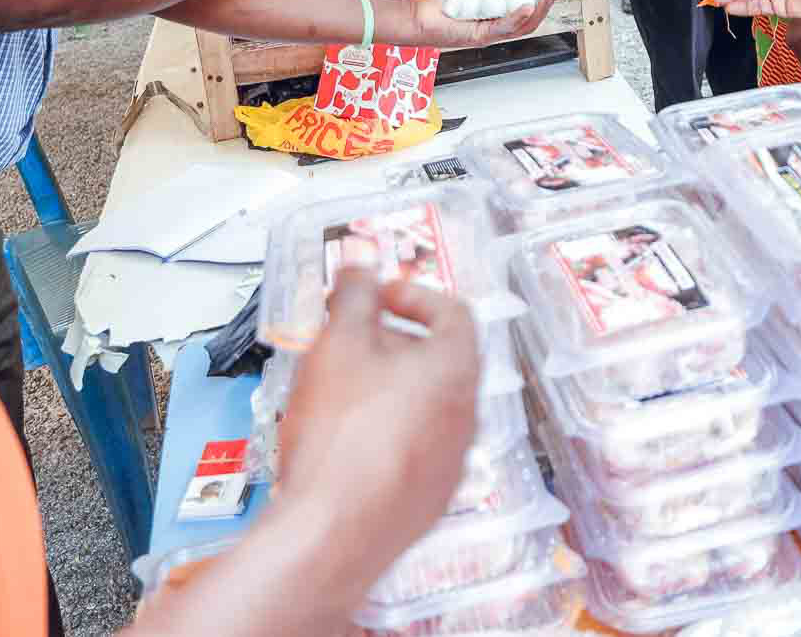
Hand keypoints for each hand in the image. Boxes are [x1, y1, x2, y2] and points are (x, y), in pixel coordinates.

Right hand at [277, 272, 479, 589]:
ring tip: (338, 392)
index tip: (376, 297)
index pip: (454, 311)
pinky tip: (342, 441)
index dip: (412, 294)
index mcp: (457, 370)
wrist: (332, 532)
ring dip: (385, 389)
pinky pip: (413, 449)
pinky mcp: (428, 500)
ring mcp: (452, 463)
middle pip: (438, 359)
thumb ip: (355, 295)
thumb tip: (362, 268)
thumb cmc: (341, 439)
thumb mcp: (339, 342)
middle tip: (348, 342)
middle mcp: (468, 416)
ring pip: (424, 406)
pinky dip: (384, 433)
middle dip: (390, 342)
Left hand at [400, 0, 562, 47]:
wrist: (413, 16)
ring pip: (523, 25)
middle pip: (531, 18)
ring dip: (539, 5)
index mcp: (494, 17)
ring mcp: (488, 34)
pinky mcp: (478, 36)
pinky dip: (517, 16)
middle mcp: (494, 28)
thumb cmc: (432, 6)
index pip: (527, 9)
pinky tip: (528, 4)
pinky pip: (504, 28)